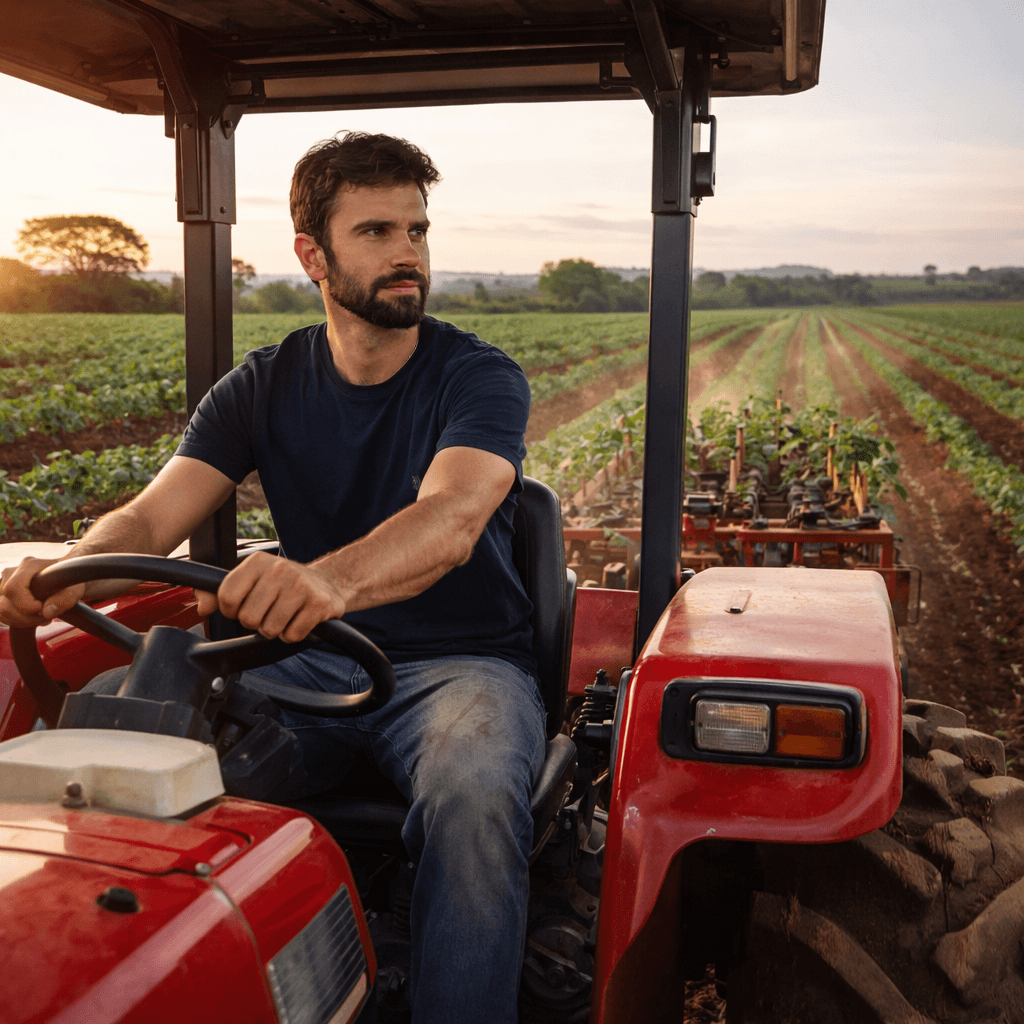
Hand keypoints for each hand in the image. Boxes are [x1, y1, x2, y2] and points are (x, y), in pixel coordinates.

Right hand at [0, 557, 86, 628]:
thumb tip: (46, 611)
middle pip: (4, 604)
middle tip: (47, 616)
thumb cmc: (72, 579)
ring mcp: (4, 583)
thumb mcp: (76, 589)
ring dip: (23, 621)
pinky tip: (35, 617)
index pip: (13, 588)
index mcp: (30, 565)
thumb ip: (65, 599)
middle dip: (27, 617)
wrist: (67, 576)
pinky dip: (18, 621)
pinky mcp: (3, 595)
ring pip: (1, 611)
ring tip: (43, 616)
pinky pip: (2, 614)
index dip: (26, 604)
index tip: (42, 608)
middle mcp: (12, 572)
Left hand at [194, 551, 347, 642]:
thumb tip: (202, 606)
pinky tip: (299, 619)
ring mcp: (301, 586)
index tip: (245, 606)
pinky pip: (292, 635)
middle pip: (248, 618)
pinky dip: (294, 634)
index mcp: (258, 562)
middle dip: (257, 622)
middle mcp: (280, 569)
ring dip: (276, 629)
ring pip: (269, 630)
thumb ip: (220, 592)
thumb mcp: (252, 580)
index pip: (227, 597)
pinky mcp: (319, 604)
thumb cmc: (285, 584)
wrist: (328, 583)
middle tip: (270, 611)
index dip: (232, 610)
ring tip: (286, 615)